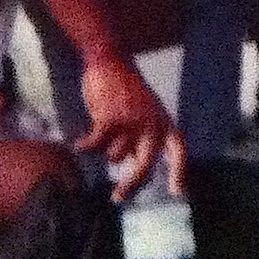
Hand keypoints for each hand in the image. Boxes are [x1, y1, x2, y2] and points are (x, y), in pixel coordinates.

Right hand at [76, 56, 185, 199]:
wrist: (111, 60)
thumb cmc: (125, 91)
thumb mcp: (143, 115)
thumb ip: (141, 140)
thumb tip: (133, 170)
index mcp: (164, 122)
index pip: (178, 151)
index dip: (179, 173)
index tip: (178, 193)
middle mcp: (152, 125)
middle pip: (144, 166)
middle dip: (131, 184)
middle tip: (118, 197)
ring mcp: (131, 123)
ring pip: (113, 156)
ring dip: (103, 149)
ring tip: (99, 135)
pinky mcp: (110, 120)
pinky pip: (95, 145)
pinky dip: (85, 145)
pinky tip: (78, 144)